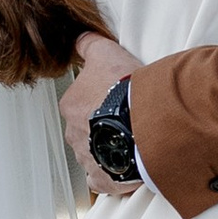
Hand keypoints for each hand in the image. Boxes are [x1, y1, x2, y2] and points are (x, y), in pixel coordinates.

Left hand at [62, 36, 139, 190]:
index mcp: (71, 106)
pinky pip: (102, 179)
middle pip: (86, 129)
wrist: (146, 120)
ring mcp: (87, 158)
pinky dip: (112, 175)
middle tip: (127, 119)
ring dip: (109, 149)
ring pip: (95, 153)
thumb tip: (79, 39)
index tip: (117, 99)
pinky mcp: (103, 179)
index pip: (80, 103)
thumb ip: (89, 44)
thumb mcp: (106, 53)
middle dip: (103, 126)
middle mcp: (73, 134)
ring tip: (133, 141)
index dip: (100, 100)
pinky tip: (126, 167)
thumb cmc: (126, 89)